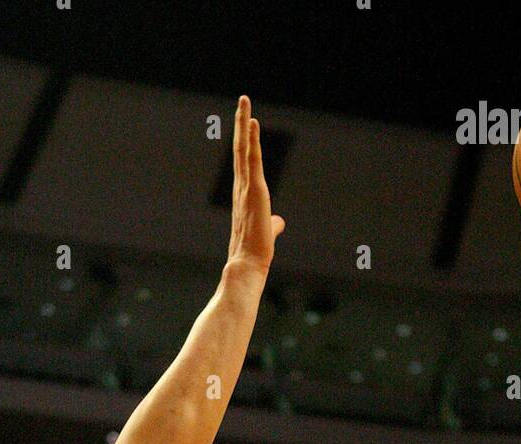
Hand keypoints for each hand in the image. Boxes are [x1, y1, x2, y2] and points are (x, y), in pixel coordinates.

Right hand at [226, 95, 285, 273]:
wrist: (247, 266)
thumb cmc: (255, 253)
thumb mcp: (267, 232)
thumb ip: (273, 224)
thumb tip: (279, 222)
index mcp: (244, 196)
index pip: (244, 163)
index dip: (245, 143)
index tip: (246, 123)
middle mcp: (241, 188)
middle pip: (240, 150)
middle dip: (240, 125)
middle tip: (242, 102)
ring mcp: (245, 188)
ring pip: (243, 149)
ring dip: (243, 124)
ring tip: (244, 101)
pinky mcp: (254, 190)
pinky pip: (252, 159)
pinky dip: (251, 139)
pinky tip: (252, 121)